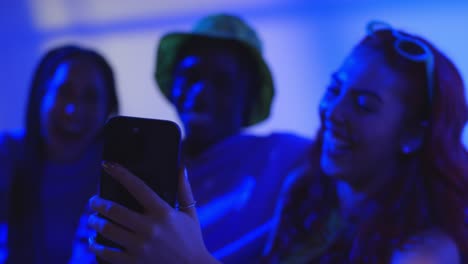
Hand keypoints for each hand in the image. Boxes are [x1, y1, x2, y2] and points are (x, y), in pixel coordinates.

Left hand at [87, 162, 218, 263]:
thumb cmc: (192, 241)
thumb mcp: (190, 215)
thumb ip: (184, 190)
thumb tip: (182, 168)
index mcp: (163, 213)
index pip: (137, 187)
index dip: (120, 174)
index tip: (107, 165)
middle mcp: (150, 228)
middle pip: (115, 210)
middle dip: (98, 203)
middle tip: (93, 201)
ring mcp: (140, 246)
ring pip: (108, 230)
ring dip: (95, 222)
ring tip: (92, 219)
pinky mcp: (134, 262)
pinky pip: (108, 253)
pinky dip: (97, 246)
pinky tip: (94, 242)